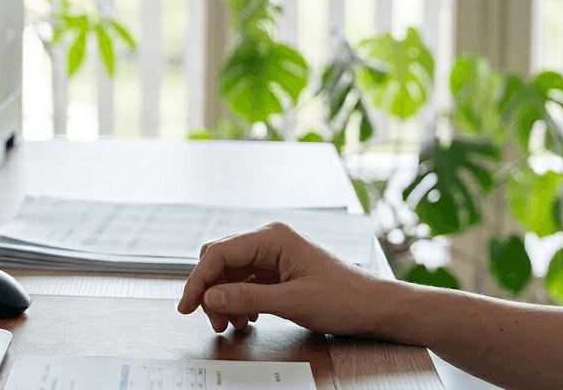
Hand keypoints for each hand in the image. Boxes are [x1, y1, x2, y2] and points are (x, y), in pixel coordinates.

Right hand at [177, 221, 395, 336]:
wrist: (375, 307)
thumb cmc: (345, 298)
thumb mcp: (292, 301)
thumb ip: (246, 297)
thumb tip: (210, 297)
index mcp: (272, 238)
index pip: (219, 253)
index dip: (198, 280)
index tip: (187, 305)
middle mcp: (270, 241)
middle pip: (221, 260)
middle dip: (210, 290)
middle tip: (209, 318)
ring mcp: (274, 255)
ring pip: (231, 273)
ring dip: (225, 298)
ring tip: (230, 324)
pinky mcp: (278, 270)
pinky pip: (246, 281)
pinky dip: (240, 300)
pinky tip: (246, 318)